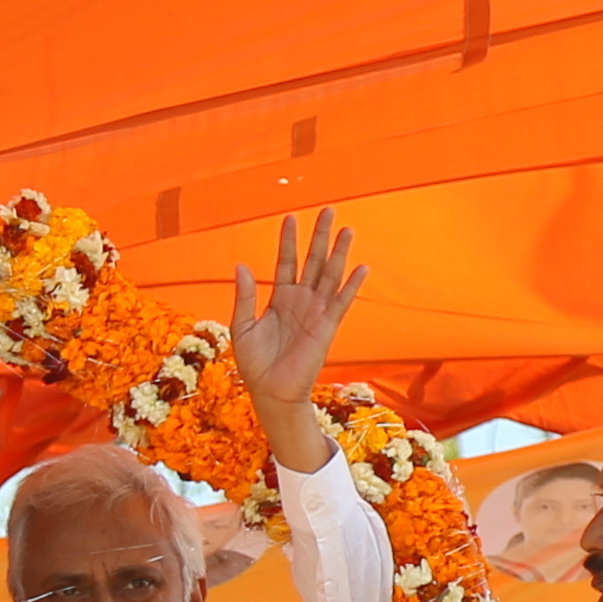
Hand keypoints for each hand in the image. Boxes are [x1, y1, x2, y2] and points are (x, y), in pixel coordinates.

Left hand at [229, 208, 367, 475]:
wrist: (271, 392)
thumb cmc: (255, 364)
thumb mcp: (242, 328)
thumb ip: (244, 297)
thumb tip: (241, 265)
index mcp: (280, 298)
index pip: (286, 262)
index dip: (288, 240)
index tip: (291, 217)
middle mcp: (301, 300)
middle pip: (312, 260)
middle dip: (319, 236)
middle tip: (327, 209)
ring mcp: (316, 312)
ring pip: (329, 275)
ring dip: (338, 252)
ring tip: (346, 229)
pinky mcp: (327, 326)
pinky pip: (342, 302)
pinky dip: (351, 285)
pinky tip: (361, 267)